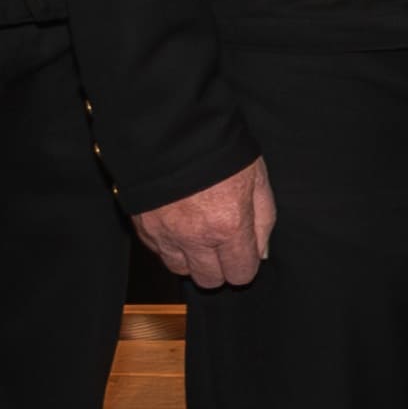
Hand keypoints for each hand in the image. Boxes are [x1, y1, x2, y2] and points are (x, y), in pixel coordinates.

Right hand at [134, 159, 275, 291]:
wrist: (170, 129)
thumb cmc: (217, 146)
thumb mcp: (257, 177)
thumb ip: (263, 219)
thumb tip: (261, 252)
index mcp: (229, 226)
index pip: (240, 274)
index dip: (244, 264)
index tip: (243, 251)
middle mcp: (196, 237)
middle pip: (209, 280)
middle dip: (219, 267)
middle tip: (221, 243)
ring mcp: (166, 235)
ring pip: (181, 271)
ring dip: (191, 259)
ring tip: (197, 233)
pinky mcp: (144, 227)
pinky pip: (158, 252)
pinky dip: (169, 245)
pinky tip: (178, 224)